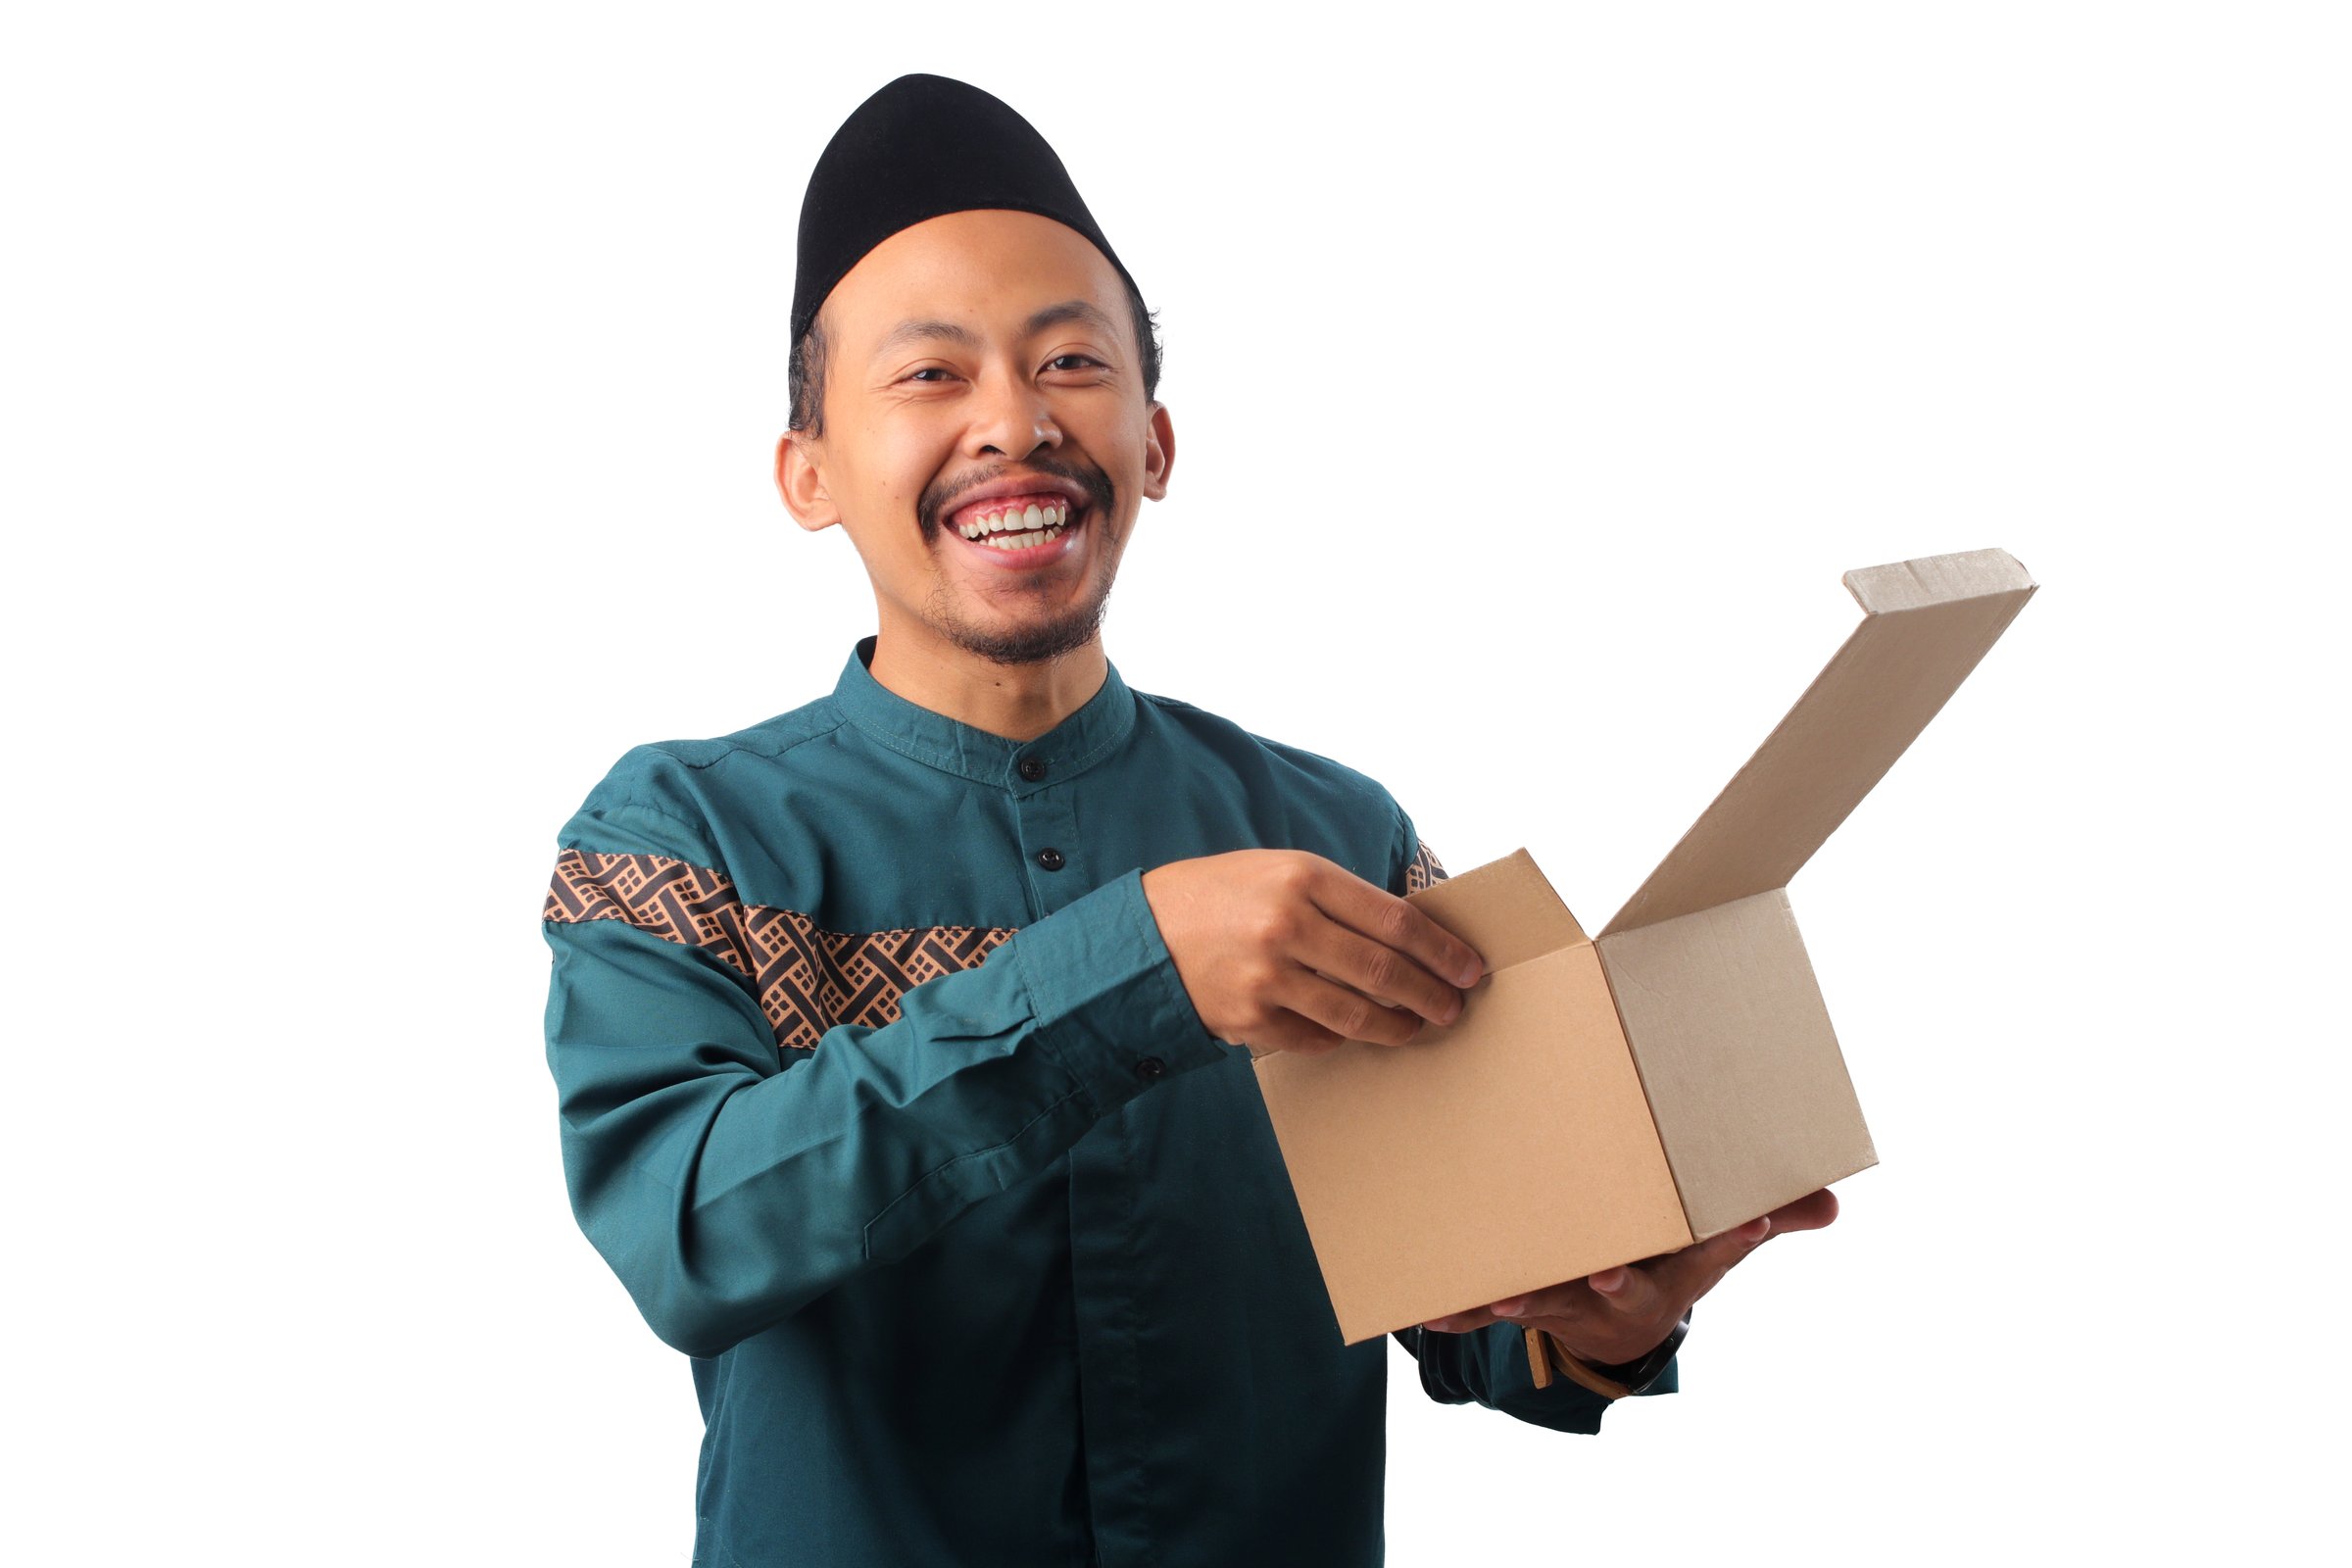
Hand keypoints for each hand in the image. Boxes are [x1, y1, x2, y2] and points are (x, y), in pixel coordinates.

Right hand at [1140, 849, 1485, 1056]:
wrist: (1138, 937)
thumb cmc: (1217, 897)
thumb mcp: (1276, 871)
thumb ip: (1337, 898)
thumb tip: (1407, 934)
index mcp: (1301, 877)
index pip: (1395, 919)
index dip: (1441, 949)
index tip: (1468, 967)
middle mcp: (1287, 925)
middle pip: (1384, 971)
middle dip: (1431, 994)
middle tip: (1454, 1006)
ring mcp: (1268, 978)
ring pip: (1357, 1015)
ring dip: (1397, 1026)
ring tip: (1415, 1026)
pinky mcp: (1251, 1020)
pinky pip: (1317, 1037)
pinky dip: (1340, 1036)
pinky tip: (1350, 1031)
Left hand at [1417, 1188, 1840, 1363]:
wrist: (1619, 1320)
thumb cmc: (1670, 1257)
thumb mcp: (1719, 1241)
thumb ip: (1772, 1216)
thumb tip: (1831, 1203)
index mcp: (1677, 1266)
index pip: (1712, 1252)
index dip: (1731, 1239)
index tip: (1748, 1223)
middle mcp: (1626, 1286)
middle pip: (1625, 1288)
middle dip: (1616, 1283)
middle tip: (1605, 1276)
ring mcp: (1576, 1299)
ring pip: (1552, 1303)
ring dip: (1527, 1304)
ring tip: (1499, 1303)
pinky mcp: (1530, 1298)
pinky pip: (1492, 1306)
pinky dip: (1463, 1311)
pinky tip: (1433, 1315)